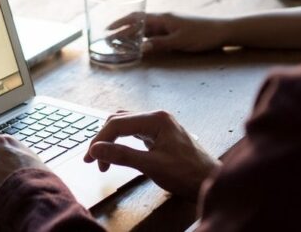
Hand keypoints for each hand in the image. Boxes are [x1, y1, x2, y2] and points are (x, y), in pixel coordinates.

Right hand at [83, 111, 217, 199]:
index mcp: (156, 119)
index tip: (90, 158)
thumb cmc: (187, 174)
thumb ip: (122, 155)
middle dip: (103, 140)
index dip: (100, 140)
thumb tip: (96, 149)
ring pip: (125, 126)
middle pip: (119, 121)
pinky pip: (134, 132)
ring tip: (102, 159)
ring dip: (111, 140)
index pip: (117, 124)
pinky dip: (122, 142)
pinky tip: (118, 153)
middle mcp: (157, 117)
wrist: (210, 181)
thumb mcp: (152, 166)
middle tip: (93, 160)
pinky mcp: (160, 135)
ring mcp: (159, 125)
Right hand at [109, 13, 229, 52]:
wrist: (222, 31)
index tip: (108, 29)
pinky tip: (140, 45)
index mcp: (163, 18)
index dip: (121, 23)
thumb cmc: (202, 35)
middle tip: (109, 39)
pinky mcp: (174, 31)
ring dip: (132, 35)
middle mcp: (163, 19)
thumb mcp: (180, 41)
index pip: (137, 18)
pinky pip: (154, 34)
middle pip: (138, 23)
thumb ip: (160, 44)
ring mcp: (169, 25)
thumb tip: (141, 48)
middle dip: (122, 29)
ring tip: (119, 43)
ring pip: (145, 29)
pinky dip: (144, 39)